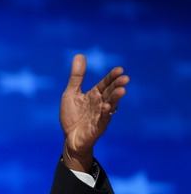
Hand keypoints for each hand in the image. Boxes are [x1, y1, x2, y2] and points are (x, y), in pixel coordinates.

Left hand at [60, 54, 129, 171]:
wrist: (70, 138)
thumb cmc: (71, 115)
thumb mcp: (71, 93)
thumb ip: (76, 77)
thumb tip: (79, 55)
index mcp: (94, 94)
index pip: (105, 84)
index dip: (112, 77)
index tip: (119, 69)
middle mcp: (100, 103)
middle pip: (110, 93)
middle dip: (117, 86)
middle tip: (125, 78)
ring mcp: (100, 115)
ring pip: (110, 105)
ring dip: (115, 98)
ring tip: (121, 90)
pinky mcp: (97, 127)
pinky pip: (103, 120)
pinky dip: (105, 114)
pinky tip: (107, 107)